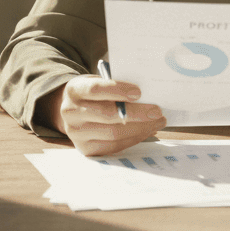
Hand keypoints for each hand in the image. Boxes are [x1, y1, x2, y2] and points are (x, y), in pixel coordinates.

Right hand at [46, 74, 166, 155]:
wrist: (74, 110)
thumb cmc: (94, 92)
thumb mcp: (99, 81)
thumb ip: (116, 86)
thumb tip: (148, 95)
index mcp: (74, 90)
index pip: (95, 89)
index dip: (118, 90)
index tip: (139, 92)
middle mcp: (71, 113)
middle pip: (107, 115)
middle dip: (136, 113)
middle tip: (157, 111)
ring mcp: (77, 134)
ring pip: (113, 133)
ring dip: (140, 128)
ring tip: (158, 121)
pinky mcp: (86, 149)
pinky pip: (115, 146)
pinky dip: (135, 138)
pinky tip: (147, 130)